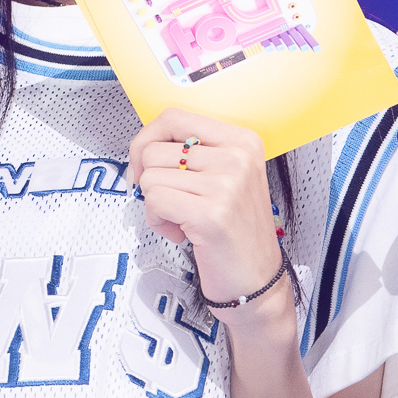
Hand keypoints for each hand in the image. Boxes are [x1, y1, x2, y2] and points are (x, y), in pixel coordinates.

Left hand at [126, 112, 288, 340]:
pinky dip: (158, 222)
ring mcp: (226, 185)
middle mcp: (237, 157)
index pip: (173, 117)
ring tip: (182, 220)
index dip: (146, 140)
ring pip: (150, 177)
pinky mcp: (210, 214)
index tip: (145, 166)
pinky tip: (182, 233)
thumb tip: (141, 144)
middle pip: (154, 149)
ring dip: (155, 205)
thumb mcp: (225, 177)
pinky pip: (154, 201)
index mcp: (242, 140)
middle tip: (172, 203)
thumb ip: (192, 152)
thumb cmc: (234, 230)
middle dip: (150, 181)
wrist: (256, 281)